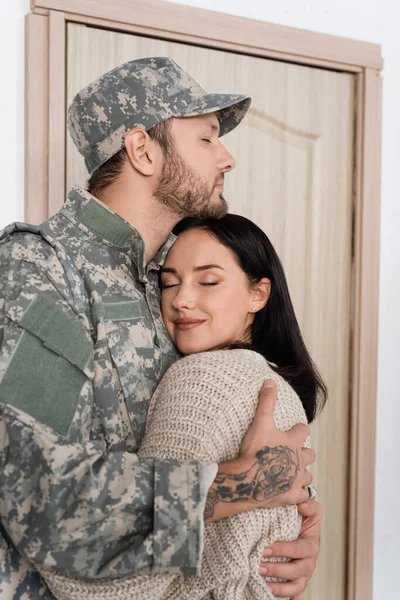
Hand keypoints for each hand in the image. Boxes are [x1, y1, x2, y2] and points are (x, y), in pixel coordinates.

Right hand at [204, 380, 314, 521]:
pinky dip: (299, 493)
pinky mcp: (292, 495)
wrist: (249, 480)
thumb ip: (266, 401)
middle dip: (304, 452)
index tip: (294, 430)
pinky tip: (293, 493)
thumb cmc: (255, 451)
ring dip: (302, 472)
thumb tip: (270, 381)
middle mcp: (299, 459)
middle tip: (292, 452)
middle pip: (310, 454)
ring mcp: (297, 479)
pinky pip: (303, 495)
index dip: (299, 430)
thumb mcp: (260, 421)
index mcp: (293, 441)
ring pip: (308, 475)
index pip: (303, 431)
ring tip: (293, 472)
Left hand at [259, 499, 321, 597]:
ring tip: (262, 583)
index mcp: (311, 545)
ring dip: (279, 588)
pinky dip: (288, 599)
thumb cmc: (302, 519)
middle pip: (296, 571)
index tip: (265, 548)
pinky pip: (295, 596)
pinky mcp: (298, 584)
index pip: (299, 549)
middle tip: (258, 566)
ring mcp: (303, 575)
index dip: (283, 549)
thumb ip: (309, 506)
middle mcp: (309, 562)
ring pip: (295, 587)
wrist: (302, 528)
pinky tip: (271, 596)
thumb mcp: (309, 511)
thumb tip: (301, 504)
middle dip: (277, 570)